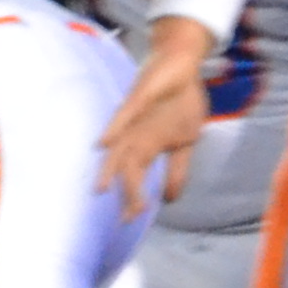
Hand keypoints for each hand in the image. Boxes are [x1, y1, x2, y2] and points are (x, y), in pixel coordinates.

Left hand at [98, 20, 219, 216]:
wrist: (183, 65)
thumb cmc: (180, 101)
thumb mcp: (185, 141)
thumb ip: (176, 170)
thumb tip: (169, 199)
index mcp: (146, 147)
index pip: (138, 178)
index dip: (135, 199)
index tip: (133, 222)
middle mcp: (135, 136)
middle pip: (126, 169)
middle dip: (126, 193)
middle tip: (124, 218)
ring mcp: (134, 118)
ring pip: (119, 147)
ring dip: (110, 169)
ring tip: (101, 189)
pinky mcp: (137, 98)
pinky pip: (123, 115)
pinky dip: (114, 129)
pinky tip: (102, 144)